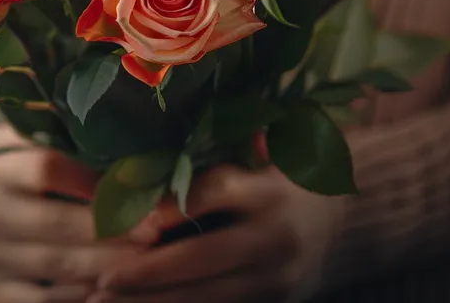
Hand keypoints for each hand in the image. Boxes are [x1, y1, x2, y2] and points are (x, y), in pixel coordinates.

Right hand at [0, 144, 147, 301]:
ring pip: (55, 265)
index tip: (139, 191)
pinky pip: (44, 299)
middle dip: (112, 230)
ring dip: (106, 264)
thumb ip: (77, 153)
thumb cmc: (23, 167)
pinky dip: (82, 294)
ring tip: (145, 259)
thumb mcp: (38, 147)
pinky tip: (115, 285)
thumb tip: (142, 166)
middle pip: (55, 222)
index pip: (45, 169)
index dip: (93, 181)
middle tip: (154, 231)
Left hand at [90, 164, 344, 302]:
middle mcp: (274, 236)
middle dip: (148, 273)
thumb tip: (144, 169)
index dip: (164, 209)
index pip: (208, 194)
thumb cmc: (280, 181)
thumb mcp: (254, 160)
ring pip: (207, 297)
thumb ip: (209, 161)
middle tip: (101, 281)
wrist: (347, 224)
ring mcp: (278, 278)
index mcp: (266, 190)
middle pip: (201, 257)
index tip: (122, 221)